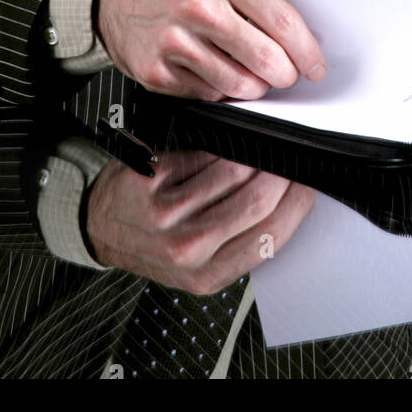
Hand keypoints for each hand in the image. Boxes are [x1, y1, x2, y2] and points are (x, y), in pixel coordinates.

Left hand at [86, 149, 315, 292]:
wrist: (103, 227)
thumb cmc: (156, 242)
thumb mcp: (200, 265)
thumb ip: (240, 242)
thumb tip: (288, 199)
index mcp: (208, 275)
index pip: (271, 235)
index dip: (297, 202)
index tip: (308, 179)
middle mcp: (186, 248)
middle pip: (257, 200)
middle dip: (281, 170)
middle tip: (287, 153)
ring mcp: (165, 212)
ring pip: (232, 168)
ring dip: (254, 149)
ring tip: (261, 140)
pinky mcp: (150, 178)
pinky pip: (203, 150)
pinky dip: (222, 138)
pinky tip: (228, 135)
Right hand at [94, 0, 326, 100]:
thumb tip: (297, 20)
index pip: (281, 21)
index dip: (305, 49)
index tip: (314, 64)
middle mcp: (198, 6)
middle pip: (265, 58)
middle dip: (285, 74)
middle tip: (286, 74)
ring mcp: (174, 41)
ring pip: (239, 84)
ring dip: (255, 86)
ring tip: (252, 74)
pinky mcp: (156, 71)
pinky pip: (207, 95)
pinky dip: (219, 89)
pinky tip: (215, 72)